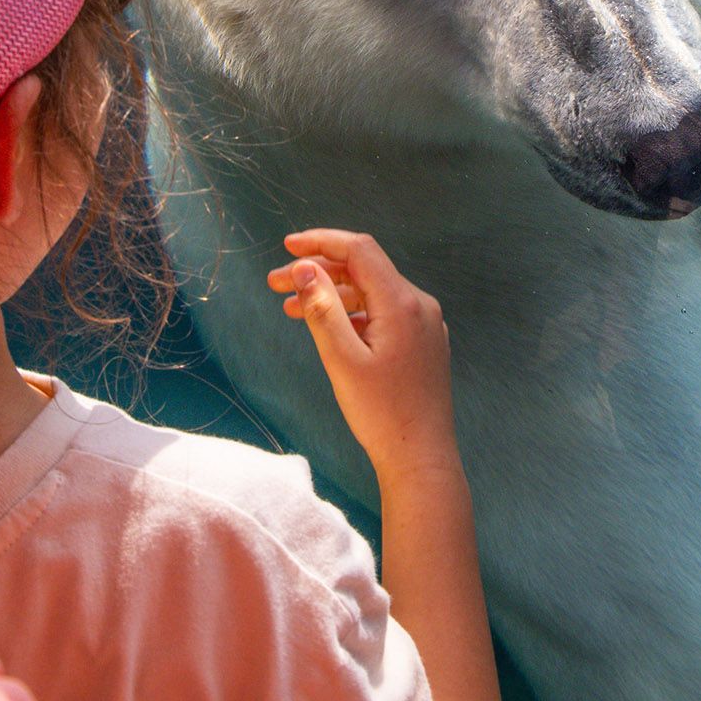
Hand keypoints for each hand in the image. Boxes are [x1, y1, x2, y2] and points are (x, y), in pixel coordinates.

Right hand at [266, 229, 461, 483]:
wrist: (421, 458)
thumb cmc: (381, 414)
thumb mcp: (342, 360)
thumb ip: (322, 309)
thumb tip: (305, 267)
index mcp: (402, 303)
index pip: (359, 250)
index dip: (321, 242)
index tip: (287, 246)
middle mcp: (419, 305)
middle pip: (364, 270)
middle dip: (319, 271)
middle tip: (275, 284)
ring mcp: (424, 324)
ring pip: (373, 293)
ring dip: (332, 295)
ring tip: (290, 309)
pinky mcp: (423, 343)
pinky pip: (384, 313)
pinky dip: (353, 314)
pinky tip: (328, 328)